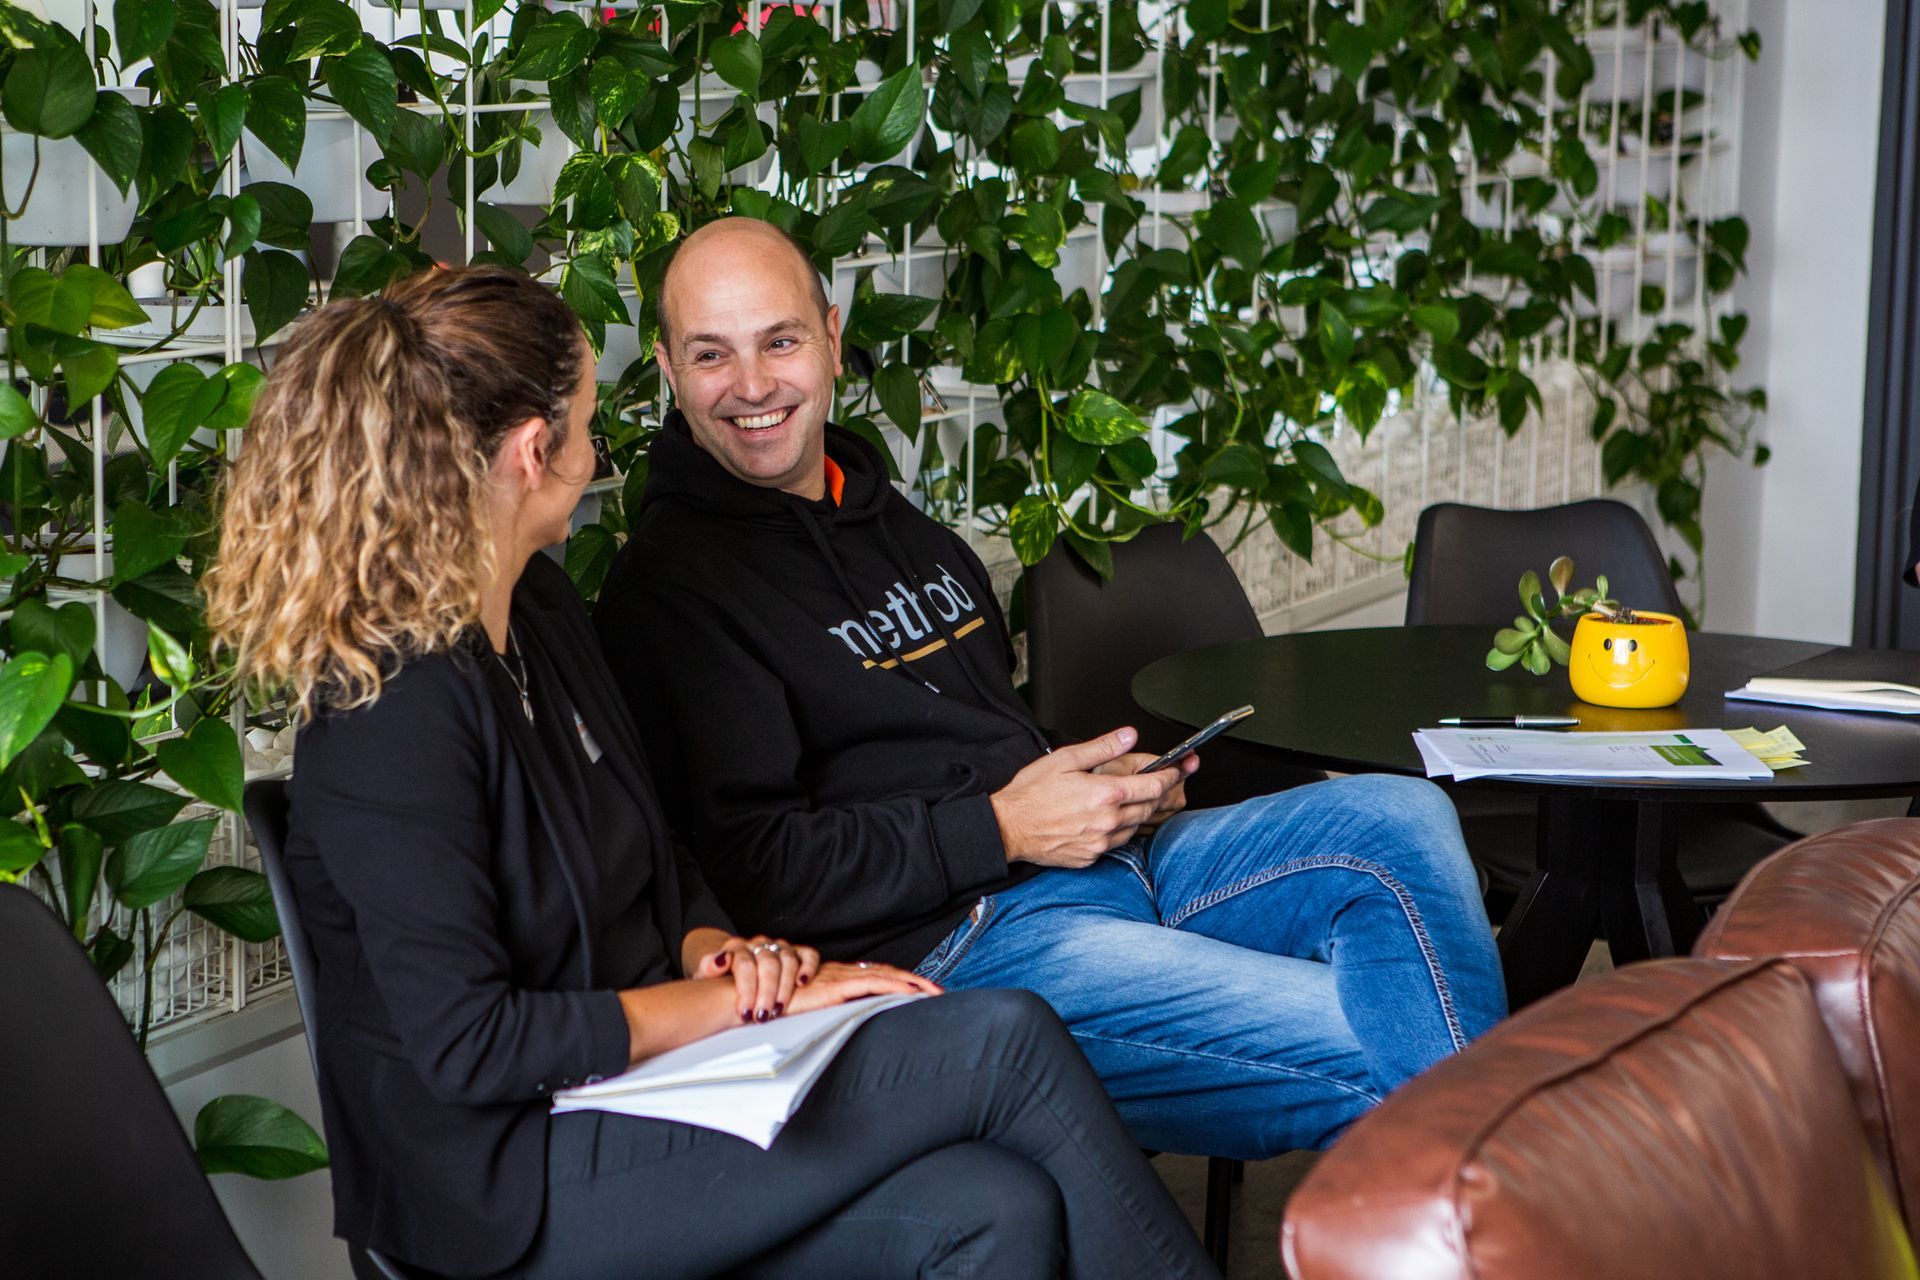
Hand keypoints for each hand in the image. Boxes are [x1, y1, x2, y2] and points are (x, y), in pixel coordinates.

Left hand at [691, 933, 820, 1022]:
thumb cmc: (720, 976)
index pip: (744, 964)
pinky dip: (808, 967)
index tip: (744, 1013)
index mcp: (737, 947)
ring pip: (788, 960)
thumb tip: (718, 961)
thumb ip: (708, 966)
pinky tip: (802, 983)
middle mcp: (759, 944)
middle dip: (766, 993)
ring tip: (779, 1009)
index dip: (746, 990)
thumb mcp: (704, 974)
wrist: (730, 967)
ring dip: (785, 987)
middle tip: (762, 1016)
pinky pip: (808, 955)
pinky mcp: (796, 953)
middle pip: (768, 963)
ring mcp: (778, 947)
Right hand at [785, 960, 940, 1014]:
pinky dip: (894, 986)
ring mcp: (839, 978)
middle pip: (887, 972)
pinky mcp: (835, 987)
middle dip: (914, 981)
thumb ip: (823, 1012)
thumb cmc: (773, 1006)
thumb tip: (841, 1024)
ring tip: (933, 992)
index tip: (920, 990)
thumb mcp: (805, 1010)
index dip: (899, 981)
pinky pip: (872, 984)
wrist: (753, 998)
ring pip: (885, 975)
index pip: (875, 976)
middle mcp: (841, 974)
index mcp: (836, 978)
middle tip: (938, 991)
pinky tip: (910, 992)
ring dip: (912, 983)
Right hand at [990, 727, 1181, 867]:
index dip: (1171, 776)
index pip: (1153, 786)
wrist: (1008, 828)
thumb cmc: (1032, 793)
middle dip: (1160, 793)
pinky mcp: (1091, 857)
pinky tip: (1110, 820)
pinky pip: (1116, 844)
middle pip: (1149, 807)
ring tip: (1131, 800)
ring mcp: (1101, 842)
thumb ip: (1103, 747)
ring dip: (1139, 813)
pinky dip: (1119, 830)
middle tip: (1164, 782)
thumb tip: (1129, 736)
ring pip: (1135, 827)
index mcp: (1105, 794)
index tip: (1179, 769)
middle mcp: (1108, 821)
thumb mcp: (1066, 758)